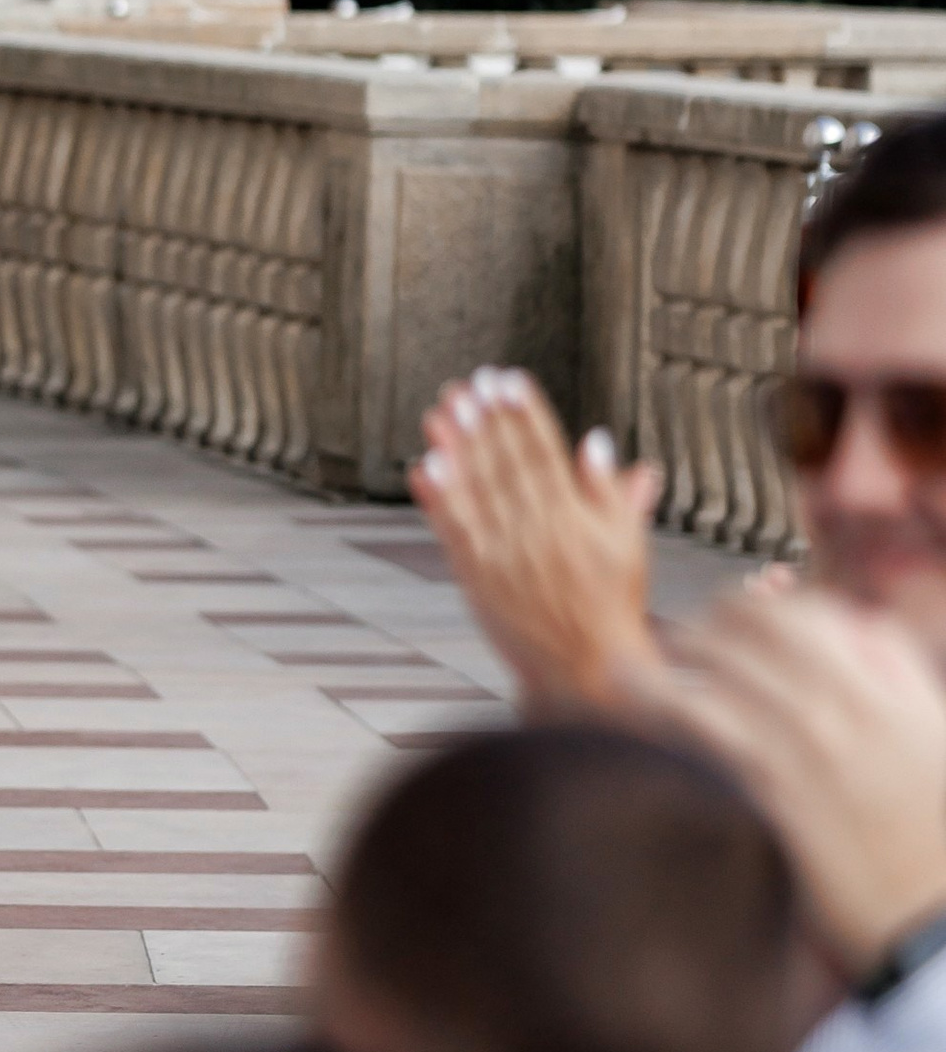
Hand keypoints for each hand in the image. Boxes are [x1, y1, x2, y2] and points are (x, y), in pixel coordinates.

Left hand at [412, 366, 660, 706]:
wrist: (584, 672)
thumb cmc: (611, 607)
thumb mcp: (626, 547)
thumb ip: (611, 493)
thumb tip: (597, 441)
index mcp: (575, 519)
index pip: (546, 454)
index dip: (526, 415)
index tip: (510, 379)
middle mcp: (539, 532)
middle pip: (507, 464)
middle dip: (488, 420)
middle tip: (472, 382)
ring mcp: (505, 555)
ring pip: (478, 490)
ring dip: (458, 447)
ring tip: (442, 408)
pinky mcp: (478, 578)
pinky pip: (455, 531)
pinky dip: (439, 499)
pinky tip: (424, 465)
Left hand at [659, 578, 945, 975]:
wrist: (938, 921)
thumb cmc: (936, 841)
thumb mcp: (935, 739)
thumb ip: (897, 677)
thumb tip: (860, 630)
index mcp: (891, 692)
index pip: (816, 616)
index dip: (769, 606)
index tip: (744, 613)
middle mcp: (848, 706)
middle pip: (762, 628)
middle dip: (716, 621)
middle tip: (687, 633)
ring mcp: (811, 745)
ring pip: (726, 665)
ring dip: (679, 651)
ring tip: (635, 662)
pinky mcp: (777, 791)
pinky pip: (706, 724)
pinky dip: (663, 698)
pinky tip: (628, 691)